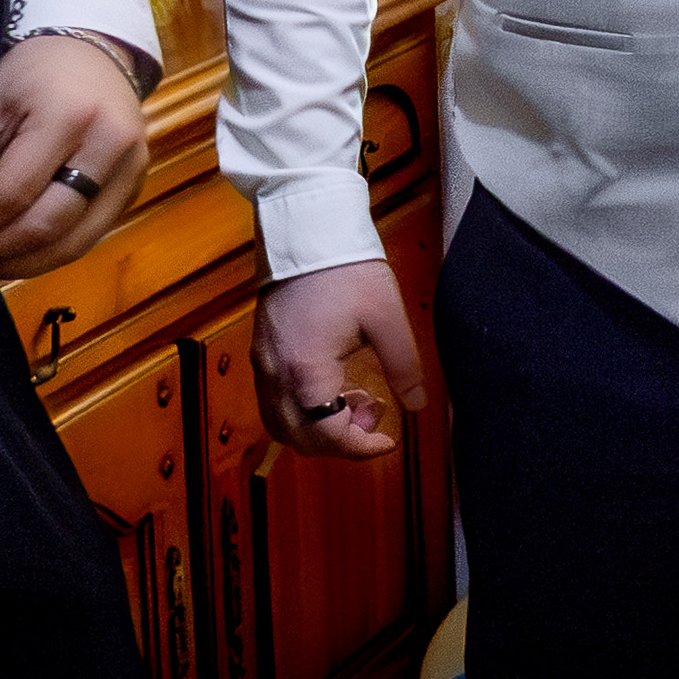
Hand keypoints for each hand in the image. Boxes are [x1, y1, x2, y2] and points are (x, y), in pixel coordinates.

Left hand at [0, 34, 154, 278]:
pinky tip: (24, 253)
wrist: (97, 51)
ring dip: (29, 263)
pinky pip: (92, 235)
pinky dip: (54, 252)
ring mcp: (132, 169)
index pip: (16, 191)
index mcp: (70, 116)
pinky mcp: (136, 187)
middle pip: (50, 224)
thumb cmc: (38, 71)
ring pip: (76, 242)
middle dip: (3, 250)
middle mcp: (110, 145)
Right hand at [250, 258, 426, 461]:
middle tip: (374, 415)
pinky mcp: (261, 352)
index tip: (388, 442)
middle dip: (340, 441)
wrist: (307, 230)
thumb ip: (404, 367)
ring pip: (282, 425)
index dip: (361, 448)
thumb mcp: (387, 318)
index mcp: (306, 369)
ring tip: (354, 398)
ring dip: (319, 429)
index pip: (328, 436)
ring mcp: (263, 364)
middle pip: (300, 439)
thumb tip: (417, 406)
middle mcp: (276, 374)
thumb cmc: (347, 269)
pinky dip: (302, 411)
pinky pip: (274, 403)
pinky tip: (331, 386)